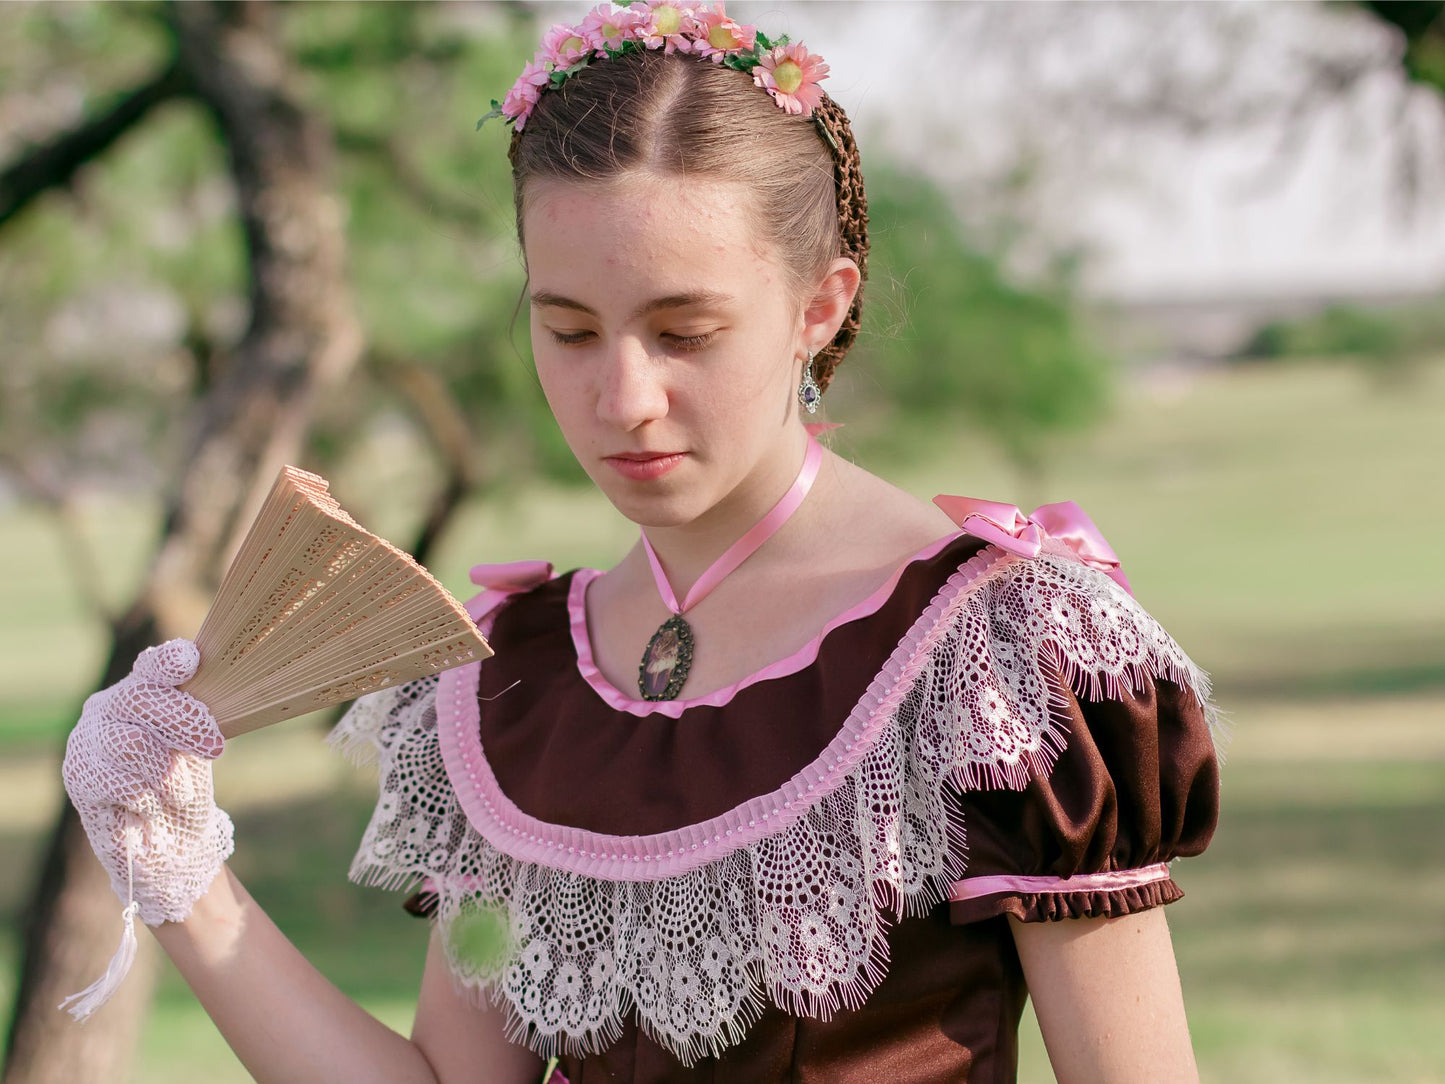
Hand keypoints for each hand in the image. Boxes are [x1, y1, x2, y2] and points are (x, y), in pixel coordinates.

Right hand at [62, 638, 234, 925]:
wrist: (170, 843)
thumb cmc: (186, 783)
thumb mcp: (198, 746)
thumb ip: (197, 718)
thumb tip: (208, 694)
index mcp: (141, 691)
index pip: (152, 667)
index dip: (169, 662)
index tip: (189, 662)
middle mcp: (107, 709)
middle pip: (141, 698)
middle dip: (185, 722)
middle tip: (216, 749)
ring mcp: (87, 743)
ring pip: (132, 742)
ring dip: (168, 771)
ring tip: (179, 792)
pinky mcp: (80, 781)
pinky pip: (120, 783)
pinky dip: (148, 799)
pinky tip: (151, 808)